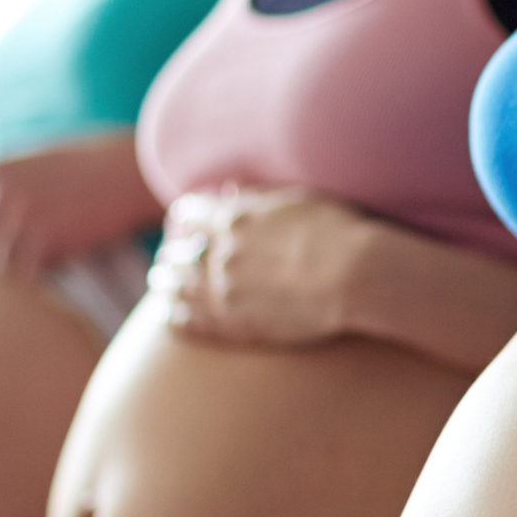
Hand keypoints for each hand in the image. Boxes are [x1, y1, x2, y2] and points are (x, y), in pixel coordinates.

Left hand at [0, 134, 161, 276]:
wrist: (129, 171)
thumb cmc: (86, 168)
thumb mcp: (31, 161)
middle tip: (18, 250)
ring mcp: (20, 214)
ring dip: (19, 264)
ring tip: (47, 250)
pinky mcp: (46, 237)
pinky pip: (26, 272)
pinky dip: (43, 271)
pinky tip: (64, 253)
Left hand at [151, 186, 373, 345]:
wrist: (357, 276)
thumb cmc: (339, 231)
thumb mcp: (298, 199)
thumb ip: (259, 197)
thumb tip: (232, 191)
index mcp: (234, 218)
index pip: (190, 213)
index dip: (185, 216)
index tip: (182, 221)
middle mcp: (221, 254)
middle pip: (179, 253)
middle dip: (171, 254)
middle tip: (165, 260)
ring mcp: (226, 292)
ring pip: (179, 289)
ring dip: (166, 286)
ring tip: (159, 287)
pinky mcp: (238, 325)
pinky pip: (194, 323)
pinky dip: (177, 319)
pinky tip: (168, 318)